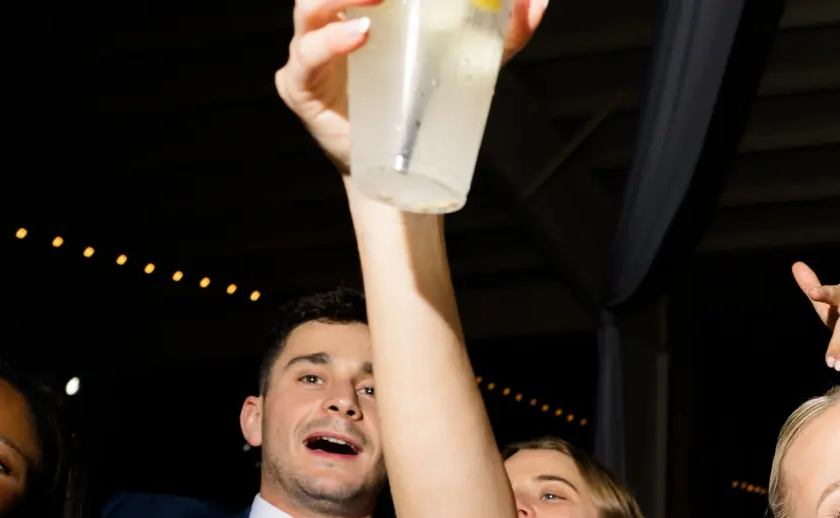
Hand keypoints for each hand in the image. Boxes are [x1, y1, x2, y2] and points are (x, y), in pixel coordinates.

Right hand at [278, 0, 548, 173]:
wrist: (401, 178)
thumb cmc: (425, 110)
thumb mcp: (467, 65)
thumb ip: (501, 35)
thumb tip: (538, 2)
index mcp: (356, 9)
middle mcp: (327, 24)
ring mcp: (309, 54)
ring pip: (310, 11)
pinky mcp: (301, 89)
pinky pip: (308, 58)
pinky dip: (331, 44)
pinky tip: (360, 35)